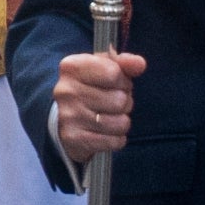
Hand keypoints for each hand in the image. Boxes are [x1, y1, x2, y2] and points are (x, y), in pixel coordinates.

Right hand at [52, 47, 144, 161]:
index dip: (123, 80)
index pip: (114, 73)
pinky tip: (106, 133)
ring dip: (121, 122)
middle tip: (113, 103)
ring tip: (110, 118)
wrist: (64, 119)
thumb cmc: (91, 88)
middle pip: (120, 100)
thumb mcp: (105, 68)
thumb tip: (139, 64)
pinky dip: (117, 139)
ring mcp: (68, 116)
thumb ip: (124, 63)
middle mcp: (65, 90)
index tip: (115, 83)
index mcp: (71, 67)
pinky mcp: (73, 139)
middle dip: (124, 102)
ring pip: (120, 123)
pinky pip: (114, 141)